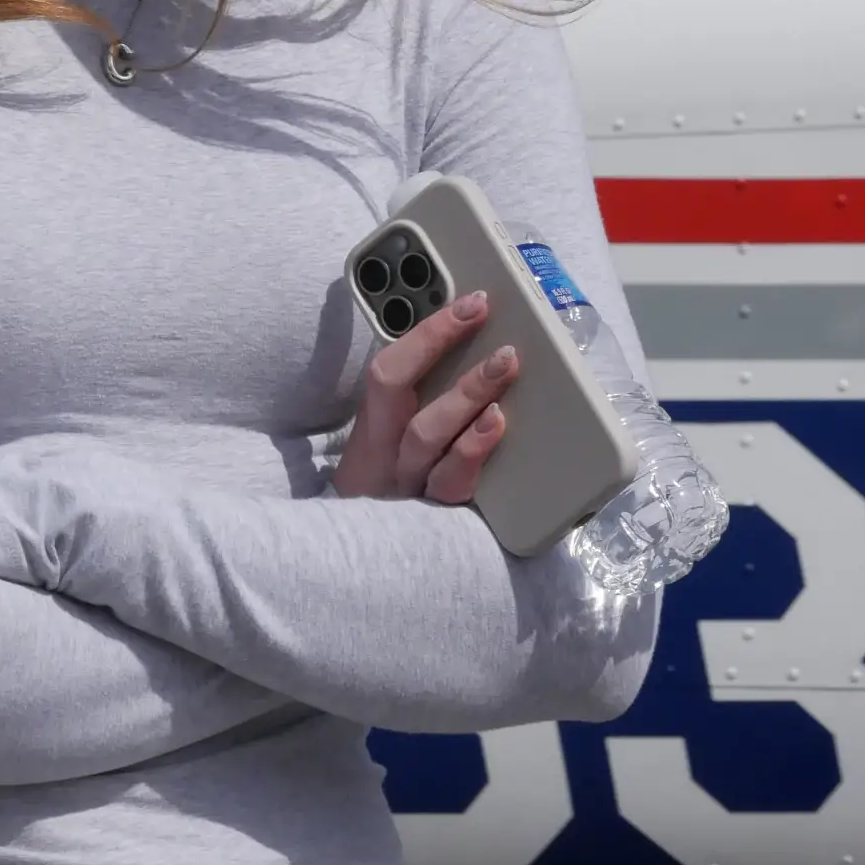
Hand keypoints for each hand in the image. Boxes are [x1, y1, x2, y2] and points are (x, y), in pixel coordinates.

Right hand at [334, 293, 517, 505]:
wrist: (363, 560)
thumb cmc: (394, 486)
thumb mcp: (393, 443)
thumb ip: (421, 402)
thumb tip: (475, 345)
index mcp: (373, 428)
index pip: (390, 371)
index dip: (430, 333)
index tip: (474, 304)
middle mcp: (384, 456)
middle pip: (403, 396)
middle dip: (452, 362)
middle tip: (499, 334)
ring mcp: (406, 489)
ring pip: (426, 440)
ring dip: (465, 400)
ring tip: (501, 374)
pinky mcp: (432, 520)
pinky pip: (450, 488)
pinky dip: (472, 455)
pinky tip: (496, 431)